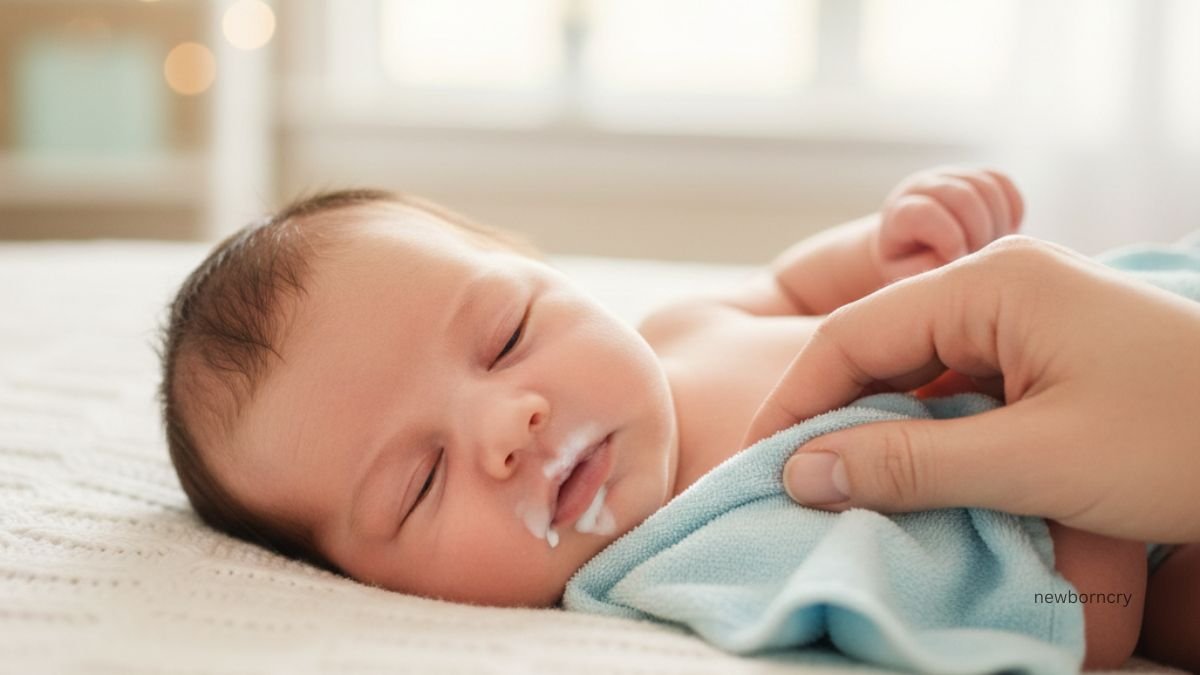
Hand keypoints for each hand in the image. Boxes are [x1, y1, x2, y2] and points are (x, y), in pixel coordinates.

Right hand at [741, 236, 1199, 542]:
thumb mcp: (1035, 460)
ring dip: (880, 431)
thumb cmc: (1181, 442)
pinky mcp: (1046, 355)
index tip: (757, 465)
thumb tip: (800, 473)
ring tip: (840, 491)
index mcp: (989, 285)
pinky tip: (911, 478)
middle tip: (790, 485)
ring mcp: (1025, 318)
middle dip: (831, 417)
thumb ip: (910, 466)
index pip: (853, 337)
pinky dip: (928, 435)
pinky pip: (959, 389)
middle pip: (879, 349)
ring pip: (917, 373)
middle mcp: (999, 286)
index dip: (795, 402)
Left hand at [871, 167, 1023, 280]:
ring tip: (991, 249)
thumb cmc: (911, 265)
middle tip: (979, 258)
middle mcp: (924, 186)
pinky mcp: (975, 175)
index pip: (926, 212)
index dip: (949, 239)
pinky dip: (1012, 209)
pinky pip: (1002, 181)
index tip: (956, 261)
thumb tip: (953, 255)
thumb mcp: (907, 274)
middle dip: (980, 233)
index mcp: (900, 212)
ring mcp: (950, 176)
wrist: (916, 245)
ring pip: (988, 187)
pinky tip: (1006, 232)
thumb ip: (925, 267)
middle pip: (964, 196)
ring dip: (999, 223)